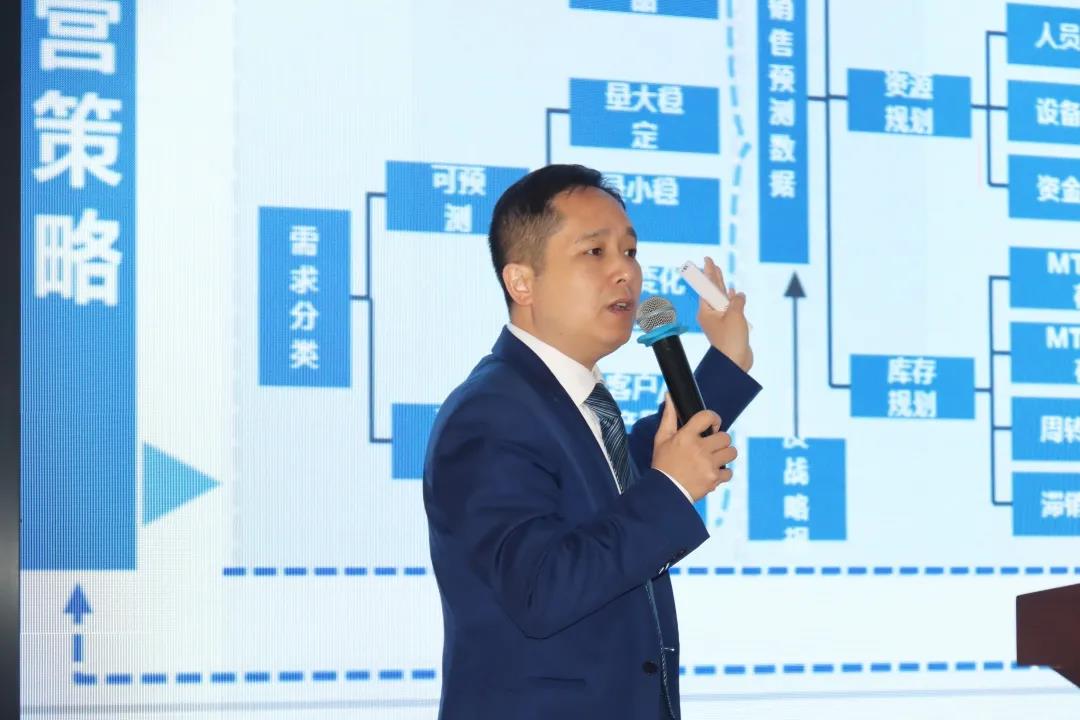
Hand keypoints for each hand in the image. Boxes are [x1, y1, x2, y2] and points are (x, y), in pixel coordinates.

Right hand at [651, 396, 736, 501]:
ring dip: (725, 455)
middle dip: (720, 440)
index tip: (713, 424)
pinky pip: (729, 472)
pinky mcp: (713, 479)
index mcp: (686, 436)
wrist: (664, 492)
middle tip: (711, 446)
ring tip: (714, 459)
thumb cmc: (662, 464)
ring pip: (731, 452)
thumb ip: (669, 416)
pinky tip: (712, 473)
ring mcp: (708, 465)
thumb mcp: (661, 439)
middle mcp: (699, 449)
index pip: (707, 417)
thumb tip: (670, 396)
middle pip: (725, 437)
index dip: (714, 418)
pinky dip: (723, 473)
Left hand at [696, 256, 752, 371]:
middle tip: (710, 262)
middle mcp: (711, 314)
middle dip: (713, 276)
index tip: (706, 261)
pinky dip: (731, 299)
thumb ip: (737, 301)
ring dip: (722, 286)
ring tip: (720, 273)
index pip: (707, 287)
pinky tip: (733, 292)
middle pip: (712, 290)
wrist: (735, 361)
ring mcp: (720, 320)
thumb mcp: (735, 315)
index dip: (708, 272)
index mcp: (707, 311)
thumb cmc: (731, 340)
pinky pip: (729, 308)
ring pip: (721, 298)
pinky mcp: (729, 326)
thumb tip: (738, 294)